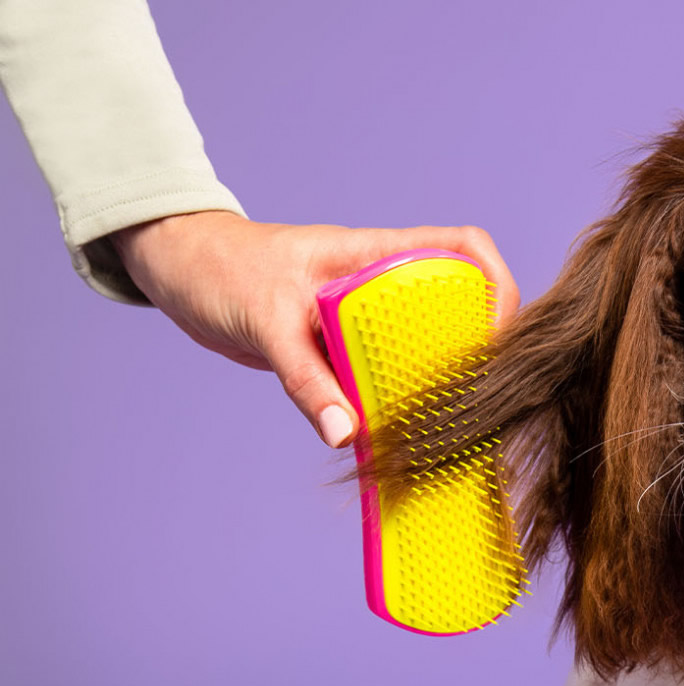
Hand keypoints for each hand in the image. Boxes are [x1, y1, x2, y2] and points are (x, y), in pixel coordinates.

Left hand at [110, 211, 519, 446]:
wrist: (181, 274)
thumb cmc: (222, 272)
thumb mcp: (267, 322)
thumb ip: (307, 379)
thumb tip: (348, 435)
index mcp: (375, 253)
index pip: (461, 247)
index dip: (496, 281)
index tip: (499, 333)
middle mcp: (383, 282)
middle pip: (460, 303)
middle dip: (482, 346)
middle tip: (483, 396)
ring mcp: (368, 317)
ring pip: (428, 344)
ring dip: (445, 380)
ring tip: (455, 425)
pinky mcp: (347, 348)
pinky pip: (390, 373)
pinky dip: (403, 402)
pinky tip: (405, 435)